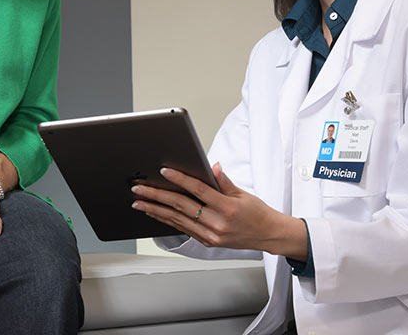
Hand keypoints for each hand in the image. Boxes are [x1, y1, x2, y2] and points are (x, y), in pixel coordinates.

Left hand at [131, 162, 307, 259]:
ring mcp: (211, 235)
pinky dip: (166, 220)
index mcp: (227, 207)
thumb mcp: (242, 193)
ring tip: (139, 201)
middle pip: (181, 206)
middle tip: (139, 189)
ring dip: (155, 209)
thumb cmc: (257, 212)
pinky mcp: (207, 242)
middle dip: (157, 196)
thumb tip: (212, 166)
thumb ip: (224, 181)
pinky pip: (183, 229)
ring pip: (177, 220)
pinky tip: (155, 213)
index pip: (198, 190)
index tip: (164, 171)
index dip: (180, 179)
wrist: (268, 235)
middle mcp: (217, 223)